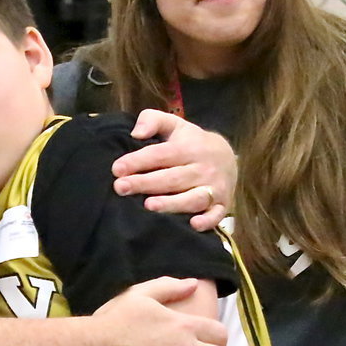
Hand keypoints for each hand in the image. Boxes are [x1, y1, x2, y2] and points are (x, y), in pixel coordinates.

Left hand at [110, 110, 236, 231]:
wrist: (228, 157)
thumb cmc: (191, 142)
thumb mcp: (174, 125)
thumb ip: (153, 120)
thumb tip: (136, 133)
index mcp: (189, 148)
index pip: (161, 154)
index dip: (138, 161)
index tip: (117, 169)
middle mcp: (202, 168)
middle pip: (172, 178)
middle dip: (146, 183)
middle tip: (121, 188)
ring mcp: (214, 188)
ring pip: (193, 198)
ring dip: (172, 203)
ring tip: (148, 206)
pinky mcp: (222, 205)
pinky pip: (216, 215)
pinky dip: (207, 221)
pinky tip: (192, 225)